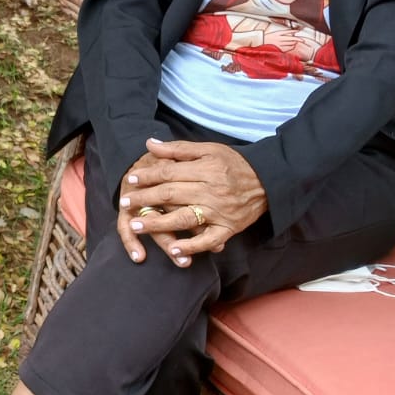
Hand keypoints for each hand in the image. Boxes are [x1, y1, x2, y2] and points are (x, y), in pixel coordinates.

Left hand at [116, 138, 267, 263]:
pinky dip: (191, 246)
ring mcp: (220, 212)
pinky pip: (208, 240)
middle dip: (145, 199)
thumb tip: (150, 144)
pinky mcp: (229, 229)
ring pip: (184, 219)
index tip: (130, 179)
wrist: (269, 181)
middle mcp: (211, 191)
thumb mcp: (209, 149)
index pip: (169, 173)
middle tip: (125, 203)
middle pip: (171, 195)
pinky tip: (173, 250)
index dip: (148, 176)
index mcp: (206, 170)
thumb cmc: (235, 163)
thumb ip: (178, 149)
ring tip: (137, 226)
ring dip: (159, 224)